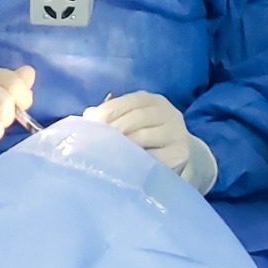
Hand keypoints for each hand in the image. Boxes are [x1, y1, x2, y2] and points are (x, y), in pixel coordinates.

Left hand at [84, 91, 216, 193]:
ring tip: (105, 153)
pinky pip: (153, 158)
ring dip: (121, 145)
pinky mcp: (179, 155)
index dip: (108, 111)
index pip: (130, 101)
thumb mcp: (132, 119)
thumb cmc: (146, 135)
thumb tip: (88, 116)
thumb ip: (111, 115)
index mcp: (154, 101)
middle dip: (113, 129)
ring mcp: (176, 134)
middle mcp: (169, 113)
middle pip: (137, 118)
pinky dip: (136, 162)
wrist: (177, 154)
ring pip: (143, 137)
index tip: (92, 123)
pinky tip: (124, 166)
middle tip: (96, 141)